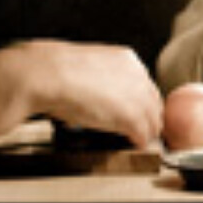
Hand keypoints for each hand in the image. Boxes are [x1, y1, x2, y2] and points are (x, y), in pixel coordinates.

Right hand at [23, 41, 164, 147]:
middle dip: (147, 118)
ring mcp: (137, 96)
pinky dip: (138, 142)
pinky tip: (131, 143)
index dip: (141, 102)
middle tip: (138, 129)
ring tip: (134, 138)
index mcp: (127, 59)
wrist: (48, 74)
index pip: (146, 86)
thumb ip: (104, 79)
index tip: (136, 112)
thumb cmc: (57, 71)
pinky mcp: (132, 116)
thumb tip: (102, 95)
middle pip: (154, 104)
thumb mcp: (89, 67)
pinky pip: (143, 135)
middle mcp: (138, 75)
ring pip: (153, 121)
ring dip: (144, 132)